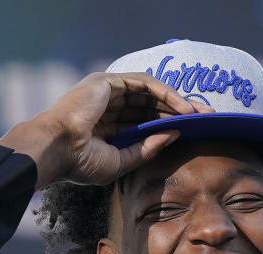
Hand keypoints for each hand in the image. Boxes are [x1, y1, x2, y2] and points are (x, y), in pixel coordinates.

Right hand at [0, 72, 212, 187]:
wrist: (56, 152)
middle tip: (206, 118)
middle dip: (180, 111)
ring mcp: (108, 91)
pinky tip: (184, 108)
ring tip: (200, 113)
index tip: (193, 131)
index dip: (169, 124)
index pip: (145, 120)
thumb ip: (147, 148)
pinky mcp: (110, 82)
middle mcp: (109, 104)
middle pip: (152, 104)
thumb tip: (175, 134)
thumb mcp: (122, 161)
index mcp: (108, 125)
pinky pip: (146, 84)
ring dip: (177, 101)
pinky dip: (167, 94)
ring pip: (151, 92)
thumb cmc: (79, 163)